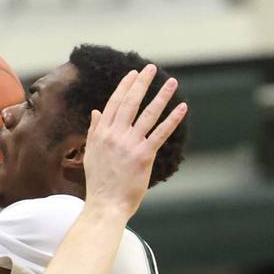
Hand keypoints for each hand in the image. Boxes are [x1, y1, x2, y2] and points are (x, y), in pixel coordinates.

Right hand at [83, 65, 186, 218]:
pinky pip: (160, 133)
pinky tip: (182, 107)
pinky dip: (172, 119)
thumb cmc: (99, 183)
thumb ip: (95, 131)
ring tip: (172, 82)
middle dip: (142, 83)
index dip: (125, 87)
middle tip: (151, 68)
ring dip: (161, 96)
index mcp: (101, 134)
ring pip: (148, 114)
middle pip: (131, 103)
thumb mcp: (91, 154)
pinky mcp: (144, 156)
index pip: (114, 104)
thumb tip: (96, 111)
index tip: (133, 74)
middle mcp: (115, 136)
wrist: (105, 205)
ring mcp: (130, 145)